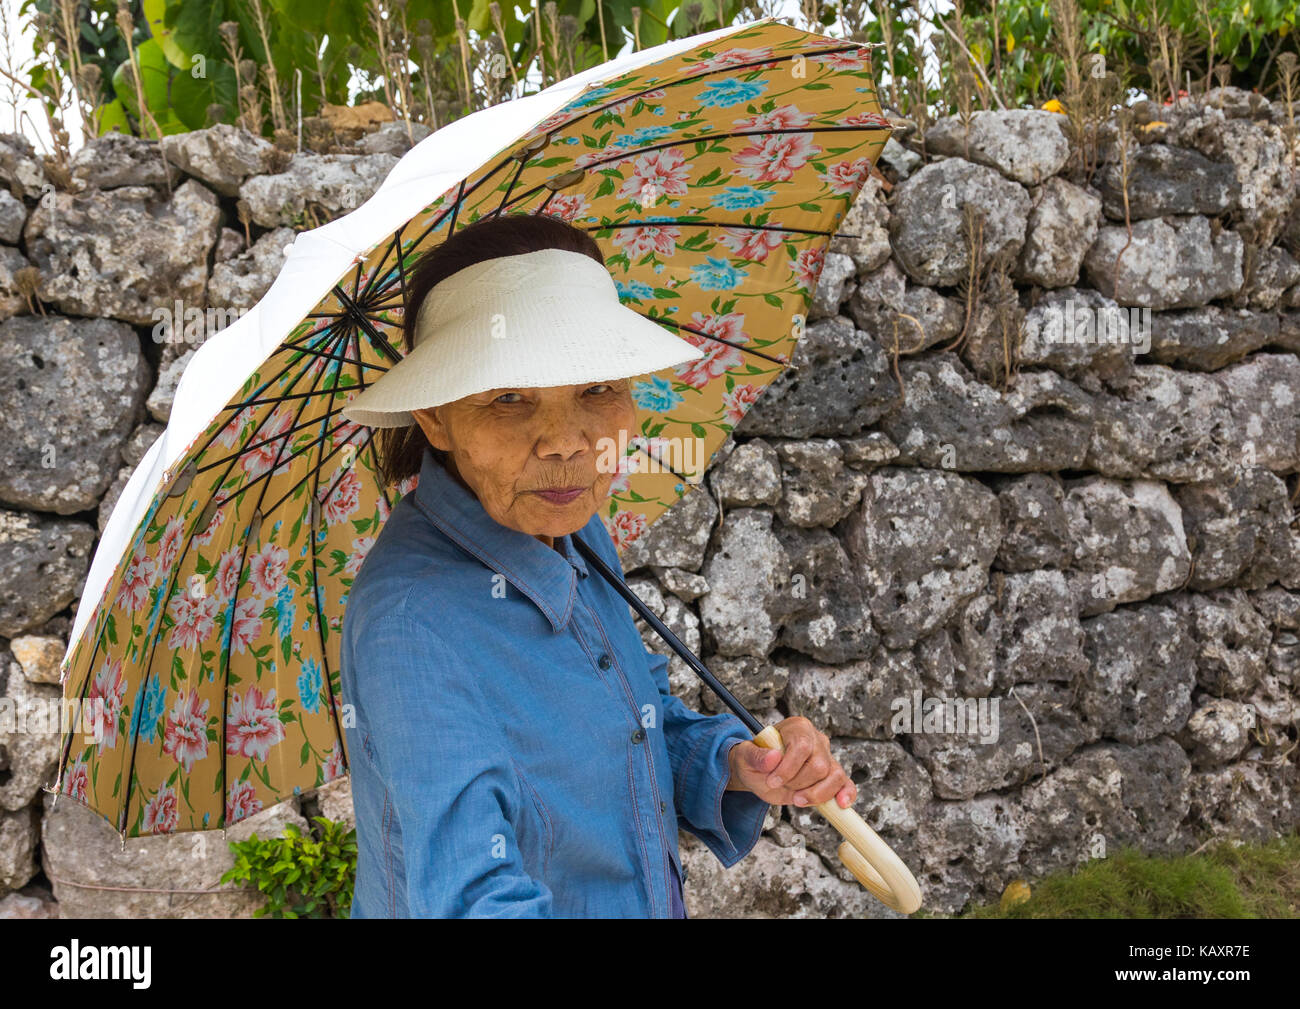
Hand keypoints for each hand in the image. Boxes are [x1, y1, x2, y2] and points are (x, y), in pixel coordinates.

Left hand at [725, 716, 856, 808]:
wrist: (760, 772)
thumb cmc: (755, 760)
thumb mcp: (745, 755)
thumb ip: (755, 755)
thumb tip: (773, 757)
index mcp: (797, 728)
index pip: (802, 746)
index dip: (788, 768)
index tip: (772, 781)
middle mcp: (816, 739)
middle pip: (819, 765)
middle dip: (798, 783)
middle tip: (781, 786)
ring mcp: (827, 756)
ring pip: (835, 775)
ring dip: (816, 794)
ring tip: (797, 799)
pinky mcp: (832, 774)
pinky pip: (845, 783)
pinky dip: (846, 794)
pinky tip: (840, 804)